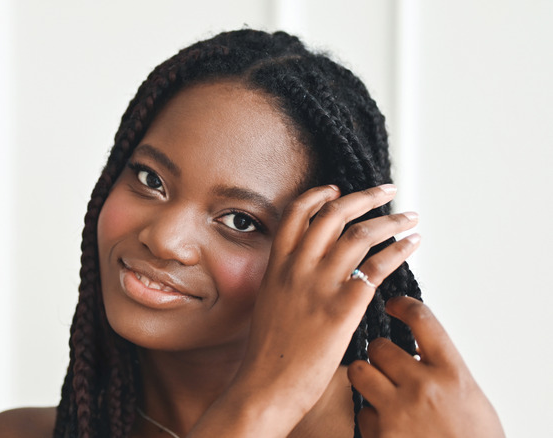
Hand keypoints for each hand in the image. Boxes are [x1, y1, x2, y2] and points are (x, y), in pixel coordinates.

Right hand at [223, 184, 419, 429]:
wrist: (265, 385)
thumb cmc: (268, 354)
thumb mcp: (270, 305)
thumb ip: (288, 283)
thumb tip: (307, 275)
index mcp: (277, 266)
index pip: (296, 215)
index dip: (319, 196)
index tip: (338, 188)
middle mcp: (297, 268)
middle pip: (333, 214)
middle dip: (365, 196)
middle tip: (387, 190)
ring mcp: (319, 285)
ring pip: (360, 235)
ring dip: (391, 220)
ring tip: (410, 217)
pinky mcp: (342, 307)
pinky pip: (377, 267)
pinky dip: (399, 250)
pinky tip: (412, 245)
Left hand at [348, 297, 504, 437]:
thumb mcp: (469, 398)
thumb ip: (443, 371)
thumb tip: (418, 351)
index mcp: (452, 373)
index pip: (423, 320)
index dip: (403, 305)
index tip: (394, 304)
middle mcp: (423, 387)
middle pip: (379, 346)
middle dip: (379, 354)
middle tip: (387, 366)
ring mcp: (398, 410)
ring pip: (359, 372)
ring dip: (365, 378)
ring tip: (379, 390)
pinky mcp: (380, 434)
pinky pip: (362, 412)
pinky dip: (371, 418)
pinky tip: (388, 427)